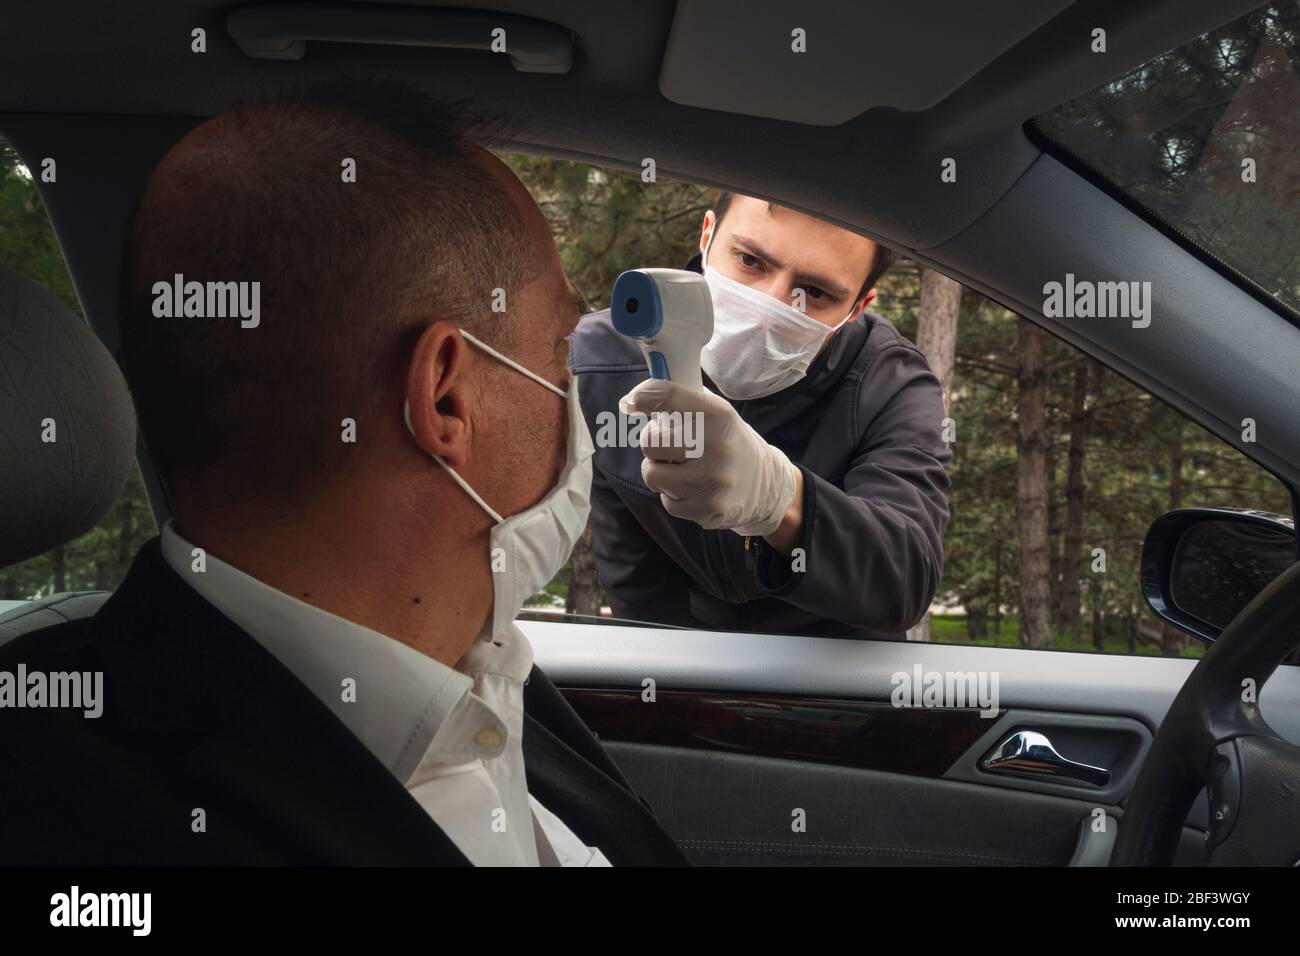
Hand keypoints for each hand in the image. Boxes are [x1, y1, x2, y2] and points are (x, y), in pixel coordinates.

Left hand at [619, 378, 796, 536]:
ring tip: (679, 469)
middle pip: (649, 441)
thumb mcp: (715, 413)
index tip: (632, 403)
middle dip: (652, 443)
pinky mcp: (707, 508)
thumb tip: (630, 401)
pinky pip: (666, 501)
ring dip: (658, 472)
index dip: (641, 397)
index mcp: (717, 415)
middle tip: (667, 446)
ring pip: (651, 474)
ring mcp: (712, 480)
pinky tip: (693, 489)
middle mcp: (716, 445)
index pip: (666, 395)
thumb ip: (680, 403)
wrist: (766, 485)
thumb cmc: (727, 443)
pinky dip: (673, 496)